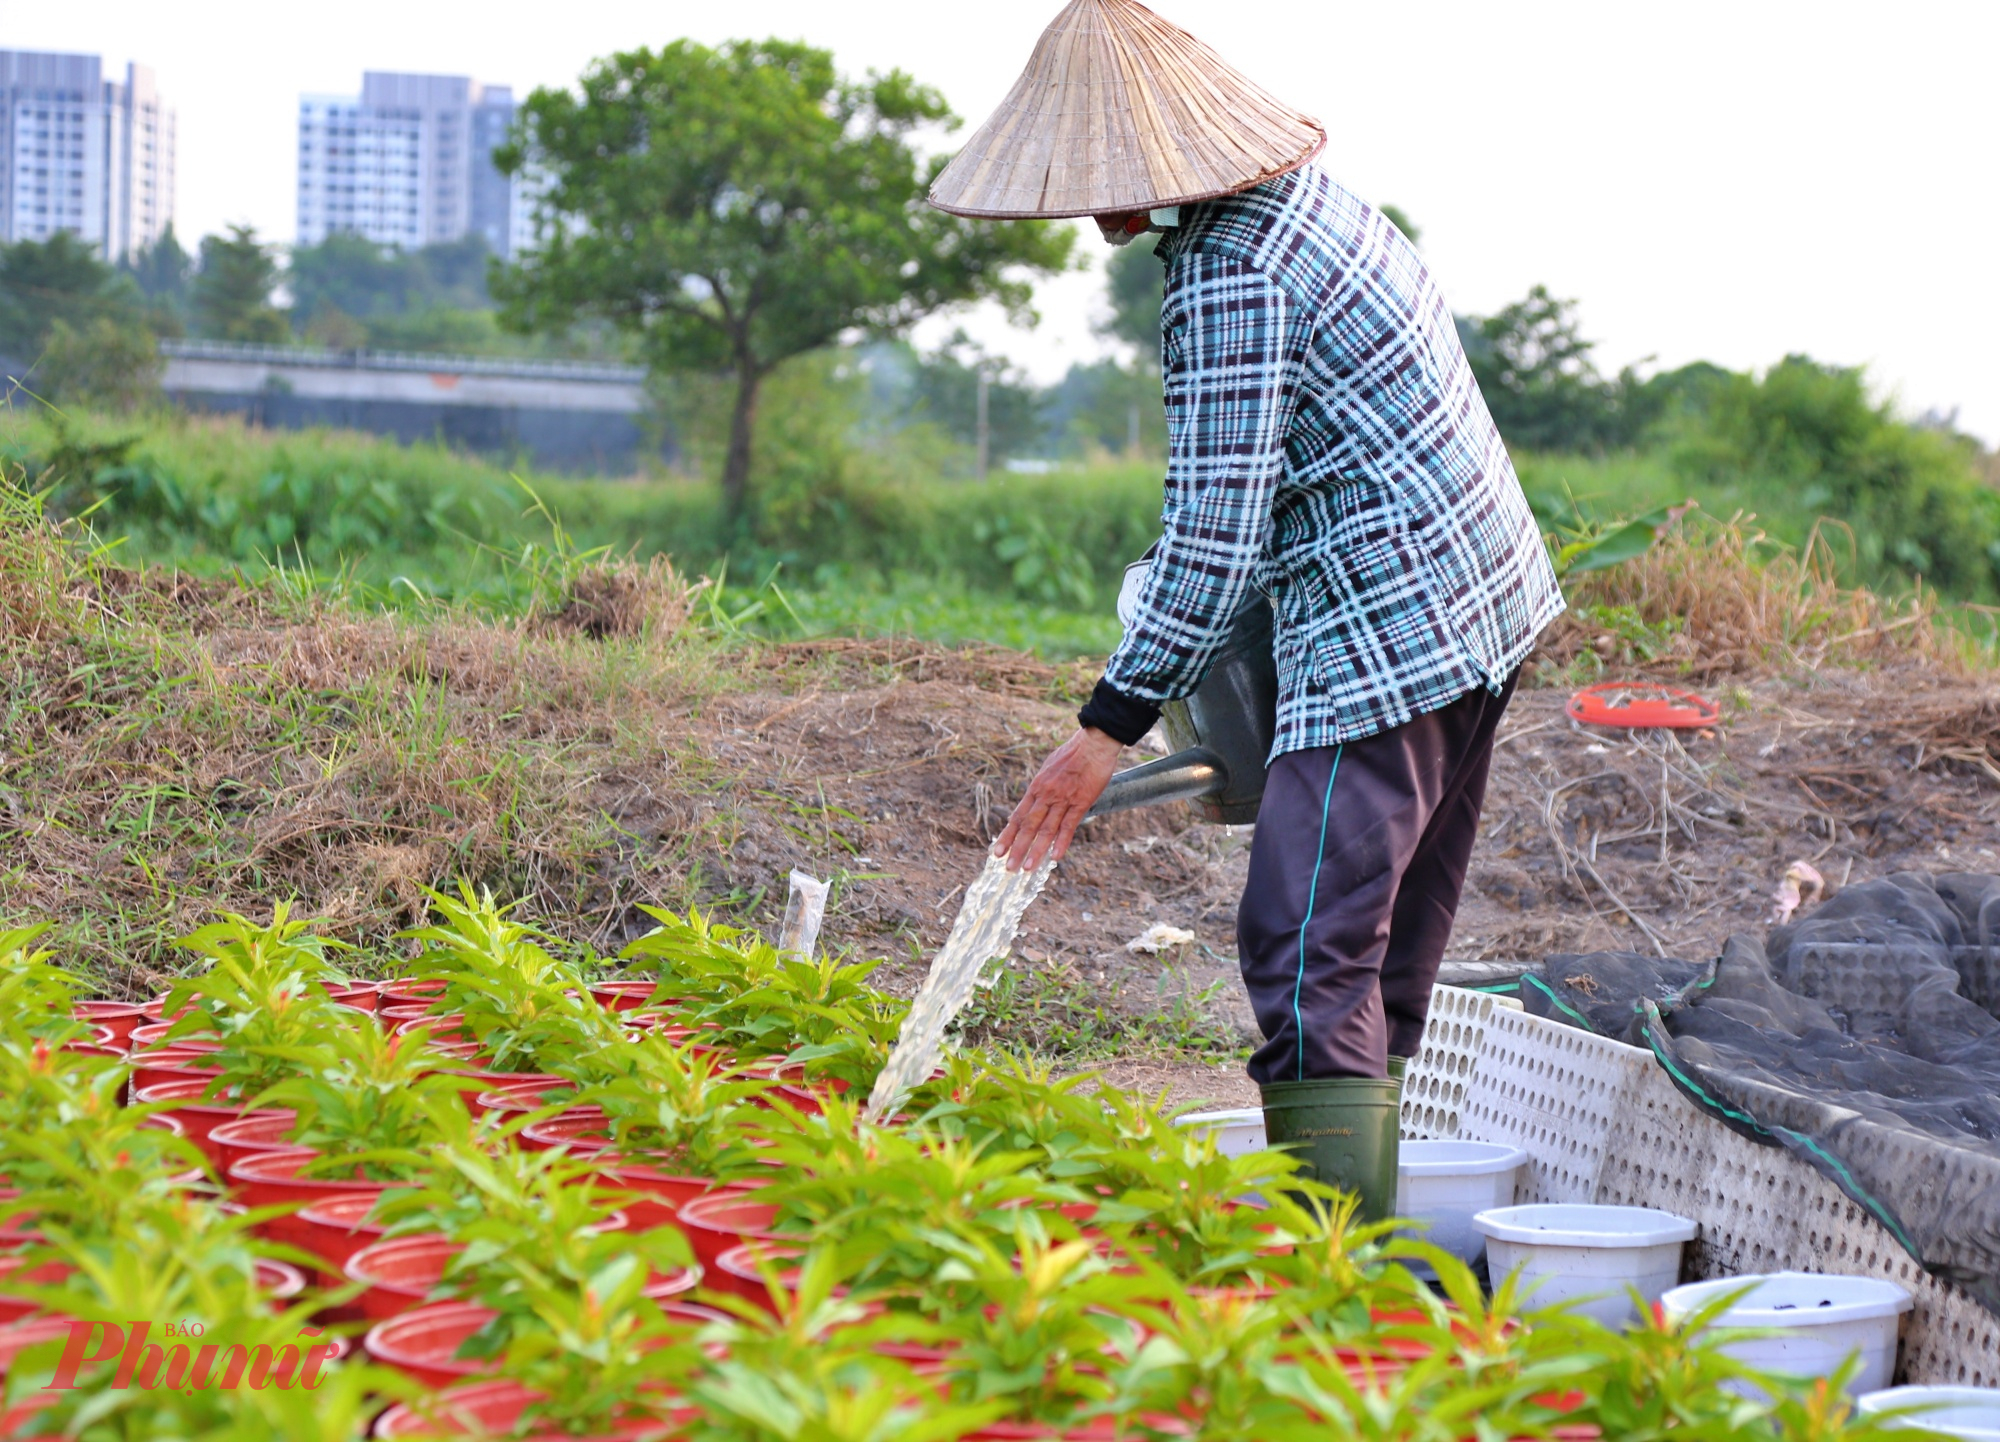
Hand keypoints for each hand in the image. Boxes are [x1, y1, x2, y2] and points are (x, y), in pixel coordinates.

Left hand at [994, 727, 1124, 871]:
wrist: (1092, 744)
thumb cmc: (1072, 753)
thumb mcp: (1048, 768)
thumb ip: (1042, 786)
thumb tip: (1034, 798)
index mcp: (1036, 787)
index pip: (1018, 816)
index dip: (1008, 835)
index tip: (998, 851)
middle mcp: (1046, 795)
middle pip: (1028, 826)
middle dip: (1017, 848)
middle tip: (1009, 868)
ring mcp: (1063, 799)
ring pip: (1046, 829)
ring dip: (1036, 850)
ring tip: (1027, 868)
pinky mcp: (1081, 802)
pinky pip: (1069, 825)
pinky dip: (1061, 842)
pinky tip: (1055, 857)